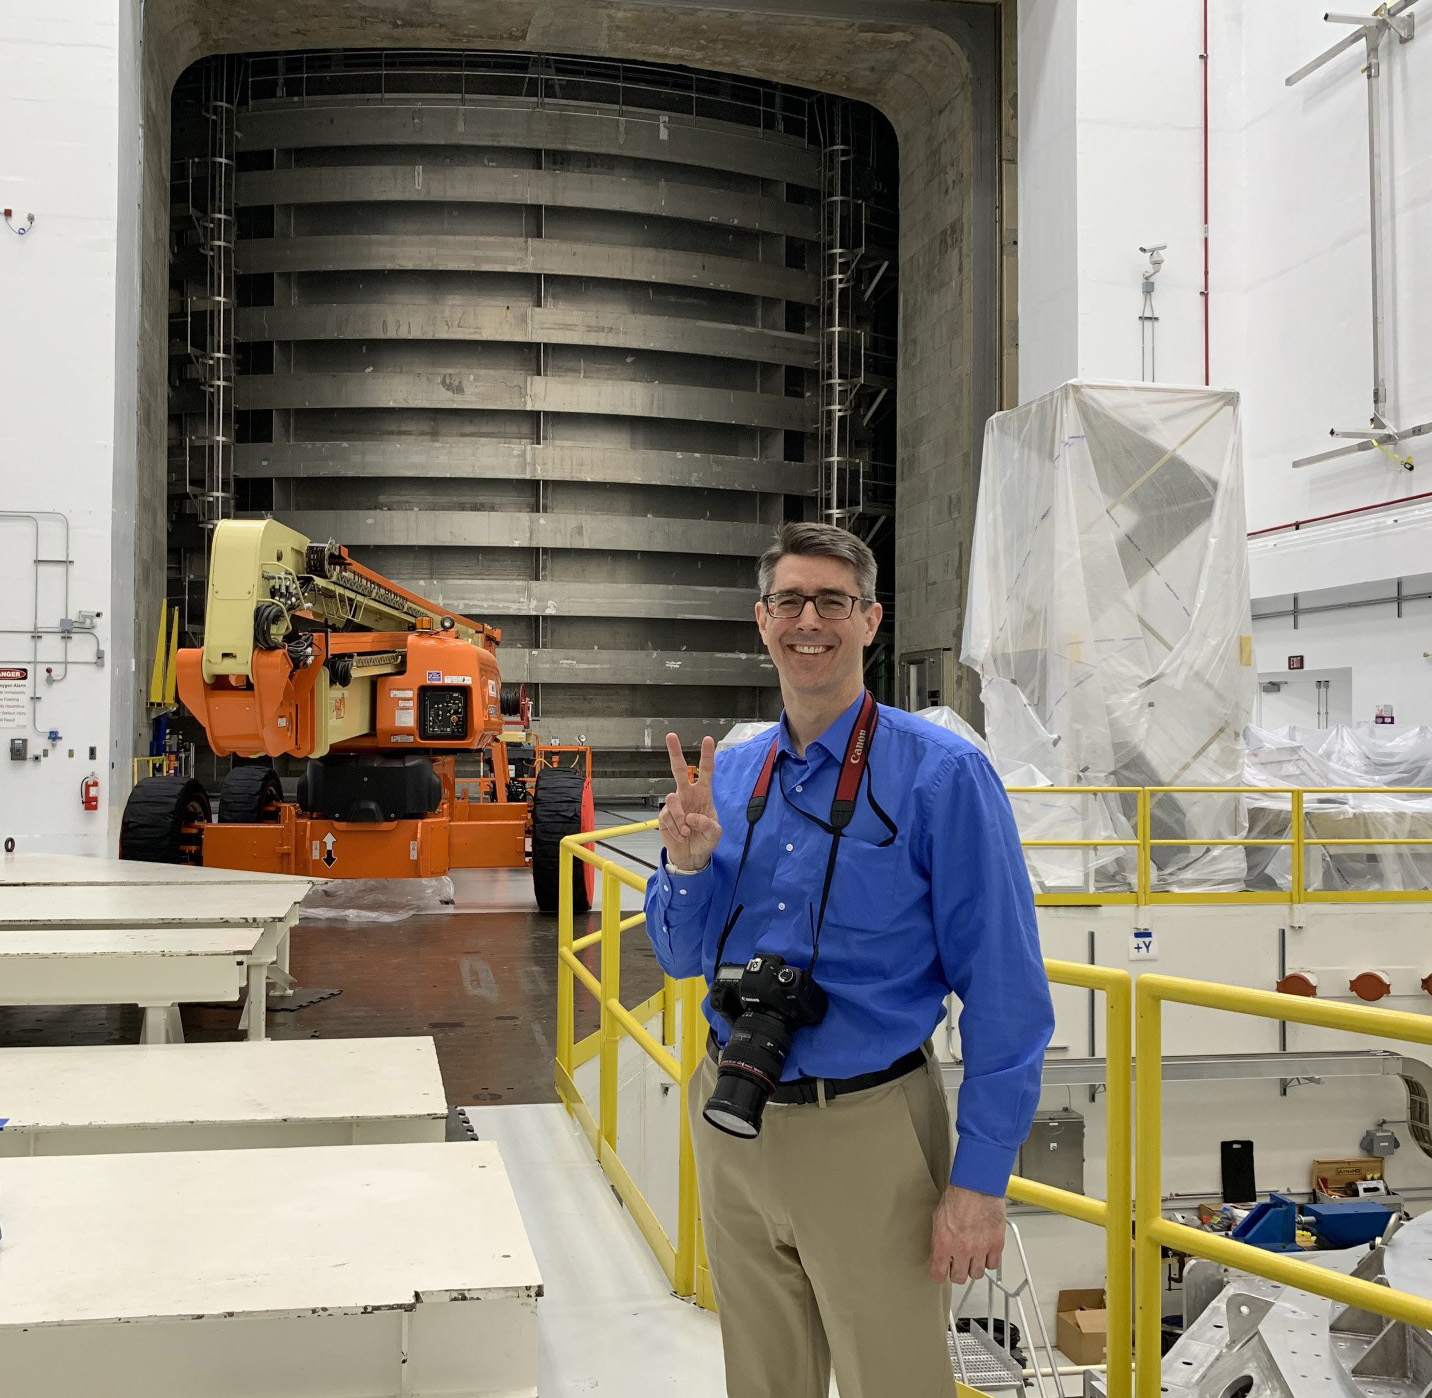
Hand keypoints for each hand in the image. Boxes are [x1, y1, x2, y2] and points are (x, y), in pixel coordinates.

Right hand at [659, 732, 721, 871]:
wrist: (691, 856)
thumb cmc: (705, 840)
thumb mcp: (715, 834)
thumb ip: (708, 824)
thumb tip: (691, 816)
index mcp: (704, 794)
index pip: (706, 771)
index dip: (707, 755)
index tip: (708, 740)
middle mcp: (688, 794)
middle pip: (680, 769)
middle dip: (675, 752)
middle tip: (671, 735)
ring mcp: (675, 804)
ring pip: (672, 798)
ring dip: (680, 817)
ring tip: (687, 831)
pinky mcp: (664, 816)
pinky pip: (667, 817)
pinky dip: (676, 829)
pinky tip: (681, 835)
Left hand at [928, 1185, 1005, 1283]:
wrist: (977, 1185)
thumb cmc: (957, 1196)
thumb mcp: (937, 1218)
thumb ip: (938, 1240)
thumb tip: (937, 1255)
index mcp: (944, 1243)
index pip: (938, 1274)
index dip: (939, 1274)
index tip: (941, 1271)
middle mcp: (962, 1250)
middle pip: (959, 1278)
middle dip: (957, 1272)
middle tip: (958, 1263)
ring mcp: (980, 1248)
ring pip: (977, 1274)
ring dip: (973, 1267)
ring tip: (972, 1256)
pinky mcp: (996, 1244)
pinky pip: (993, 1264)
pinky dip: (989, 1260)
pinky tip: (985, 1251)